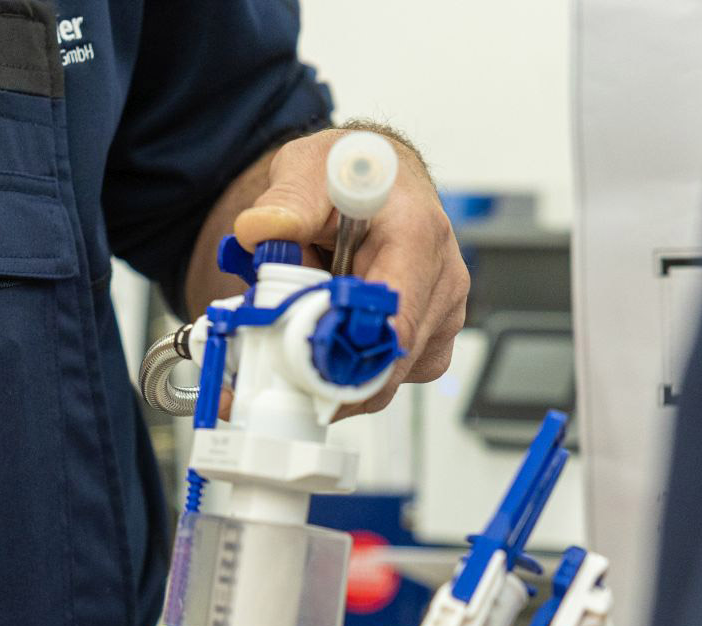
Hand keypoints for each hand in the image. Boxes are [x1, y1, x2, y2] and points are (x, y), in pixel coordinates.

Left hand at [233, 126, 468, 412]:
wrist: (378, 177)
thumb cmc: (350, 172)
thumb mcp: (308, 170)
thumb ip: (286, 201)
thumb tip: (259, 230)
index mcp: (418, 237)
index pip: (398, 320)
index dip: (352, 359)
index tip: (305, 374)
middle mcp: (442, 280)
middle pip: (390, 363)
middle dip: (329, 374)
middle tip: (276, 370)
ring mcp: (443, 314)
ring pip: (387, 378)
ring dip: (337, 373)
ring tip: (302, 338)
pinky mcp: (431, 337)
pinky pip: (389, 376)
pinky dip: (351, 373)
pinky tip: (326, 343)